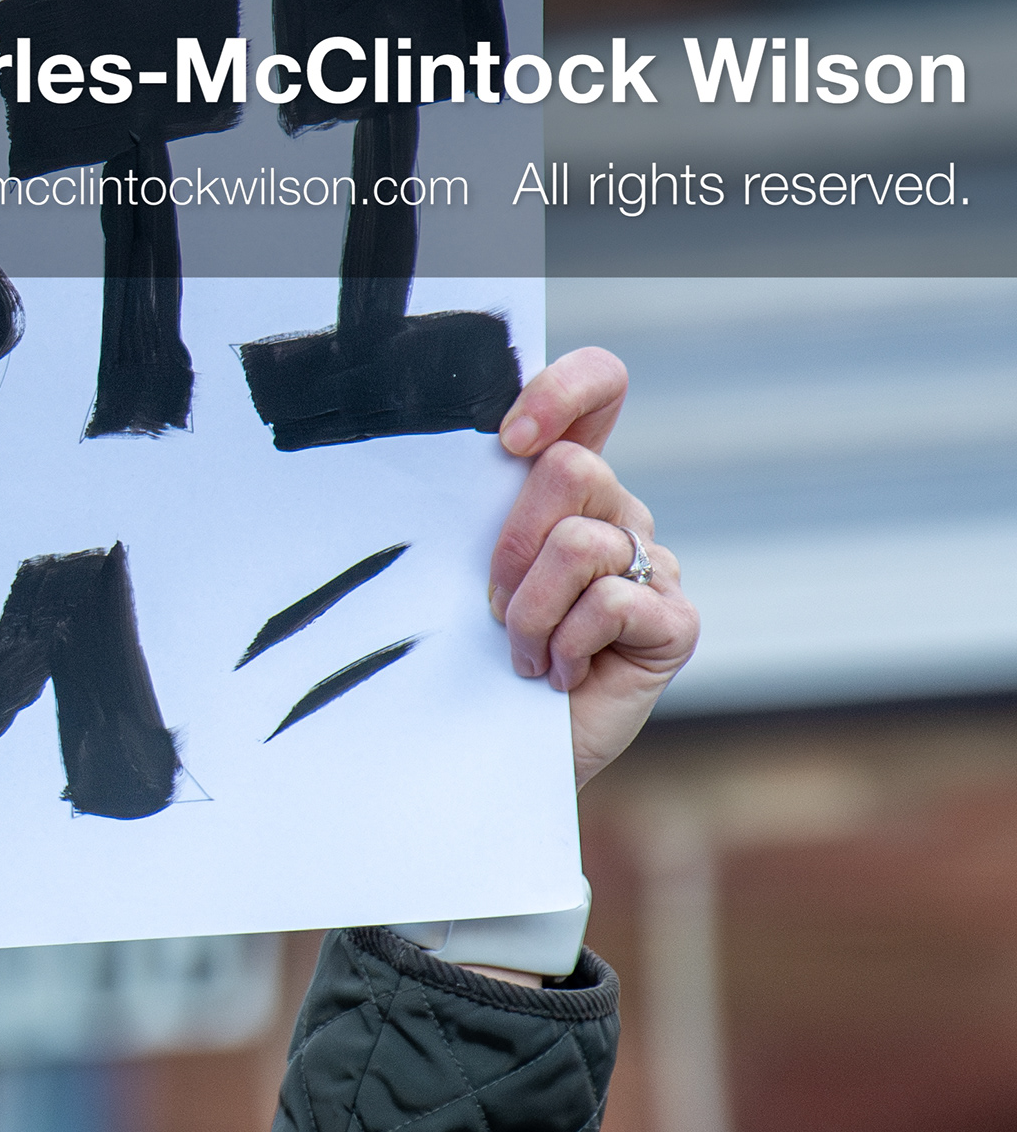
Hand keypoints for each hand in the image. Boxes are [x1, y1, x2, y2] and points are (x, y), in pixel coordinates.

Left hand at [489, 348, 697, 786]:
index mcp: (567, 484)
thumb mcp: (458, 561)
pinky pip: (611, 602)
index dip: (563, 389)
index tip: (508, 438)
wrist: (491, 744)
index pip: (599, 386)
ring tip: (523, 651)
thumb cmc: (467, 649)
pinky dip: (565, 643)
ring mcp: (655, 565)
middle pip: (572, 468)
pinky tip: (560, 674)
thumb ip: (474, 501)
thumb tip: (476, 453)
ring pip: (580, 543)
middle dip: (512, 541)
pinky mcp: (674, 622)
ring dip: (529, 610)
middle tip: (492, 603)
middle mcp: (619, 512)